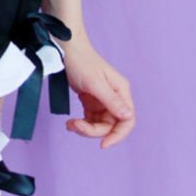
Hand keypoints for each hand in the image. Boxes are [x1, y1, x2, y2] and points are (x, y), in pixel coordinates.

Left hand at [59, 30, 135, 147]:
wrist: (67, 51)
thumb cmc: (82, 62)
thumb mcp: (95, 83)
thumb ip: (111, 101)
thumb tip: (128, 117)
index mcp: (121, 92)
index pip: (127, 120)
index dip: (118, 135)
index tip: (103, 144)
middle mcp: (115, 98)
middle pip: (111, 126)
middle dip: (93, 131)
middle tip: (75, 126)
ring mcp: (103, 101)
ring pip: (99, 126)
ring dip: (85, 129)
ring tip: (70, 124)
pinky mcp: (91, 103)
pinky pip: (90, 121)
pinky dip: (81, 125)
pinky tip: (71, 123)